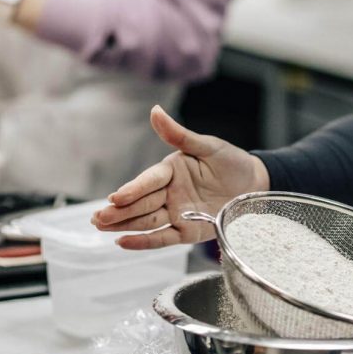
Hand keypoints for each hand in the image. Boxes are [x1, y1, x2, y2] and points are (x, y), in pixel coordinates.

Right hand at [92, 106, 270, 248]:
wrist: (255, 185)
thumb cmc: (232, 162)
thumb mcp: (208, 146)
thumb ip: (179, 135)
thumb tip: (155, 110)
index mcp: (171, 170)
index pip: (149, 181)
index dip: (133, 189)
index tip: (115, 197)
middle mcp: (169, 192)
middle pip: (141, 204)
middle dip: (119, 212)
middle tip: (97, 218)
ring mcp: (176, 213)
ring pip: (146, 221)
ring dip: (123, 225)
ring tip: (100, 228)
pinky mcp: (186, 231)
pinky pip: (163, 237)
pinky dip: (144, 241)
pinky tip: (122, 242)